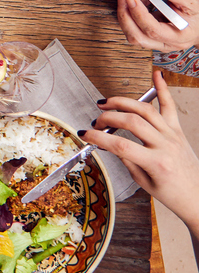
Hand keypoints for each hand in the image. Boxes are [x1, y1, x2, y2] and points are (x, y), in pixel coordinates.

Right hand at [84, 70, 198, 228]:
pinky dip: (163, 89)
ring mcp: (174, 135)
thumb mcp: (144, 182)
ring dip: (123, 102)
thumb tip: (110, 144)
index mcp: (157, 162)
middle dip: (108, 118)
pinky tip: (157, 75)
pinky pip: (170, 106)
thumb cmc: (173, 194)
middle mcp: (166, 145)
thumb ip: (127, 160)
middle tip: (96, 122)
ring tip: (107, 103)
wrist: (198, 197)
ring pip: (146, 110)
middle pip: (132, 122)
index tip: (85, 134)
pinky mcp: (179, 130)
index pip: (121, 145)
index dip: (99, 137)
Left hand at [117, 0, 198, 51]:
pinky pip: (135, 30)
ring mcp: (157, 44)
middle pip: (137, 37)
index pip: (153, 30)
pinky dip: (131, 15)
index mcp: (179, 36)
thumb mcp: (191, 0)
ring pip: (133, 35)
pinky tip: (138, 0)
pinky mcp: (150, 39)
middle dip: (125, 16)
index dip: (139, 14)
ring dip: (127, 15)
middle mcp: (166, 44)